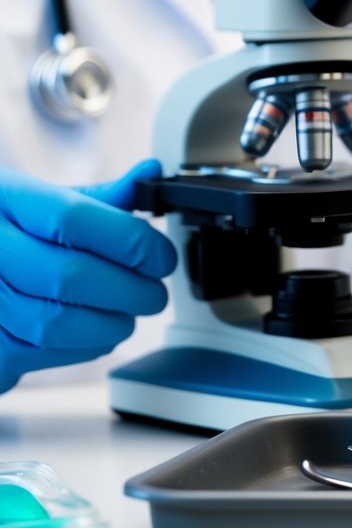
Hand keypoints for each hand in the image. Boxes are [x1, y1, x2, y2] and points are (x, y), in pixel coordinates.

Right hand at [0, 161, 176, 391]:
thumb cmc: (7, 231)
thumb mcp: (41, 203)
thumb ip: (99, 199)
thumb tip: (149, 173)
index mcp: (3, 200)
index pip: (73, 218)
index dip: (131, 241)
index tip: (161, 256)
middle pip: (71, 276)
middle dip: (132, 290)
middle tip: (154, 292)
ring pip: (58, 323)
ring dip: (113, 323)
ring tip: (128, 311)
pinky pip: (43, 353)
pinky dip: (87, 346)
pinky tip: (97, 329)